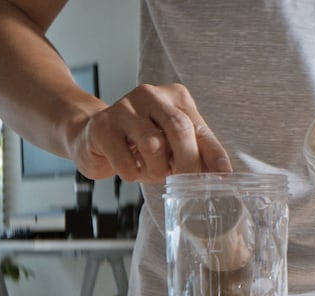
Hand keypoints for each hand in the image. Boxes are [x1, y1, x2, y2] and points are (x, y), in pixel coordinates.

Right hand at [69, 83, 231, 182]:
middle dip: (186, 162)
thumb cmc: (138, 142)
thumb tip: (222, 173)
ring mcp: (124, 107)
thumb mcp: (172, 145)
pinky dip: (132, 174)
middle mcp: (151, 95)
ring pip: (152, 145)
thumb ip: (196, 152)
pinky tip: (129, 168)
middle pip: (179, 130)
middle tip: (185, 181)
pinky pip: (126, 162)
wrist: (91, 135)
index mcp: (175, 97)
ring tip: (150, 171)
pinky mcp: (103, 126)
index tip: (224, 175)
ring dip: (156, 170)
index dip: (214, 154)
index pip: (200, 127)